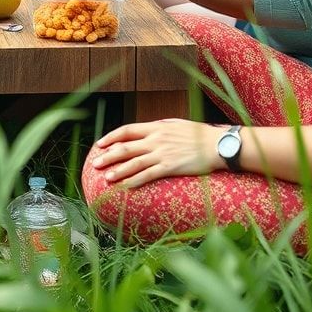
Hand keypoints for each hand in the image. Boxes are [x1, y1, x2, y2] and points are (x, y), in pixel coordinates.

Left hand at [86, 119, 222, 187]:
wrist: (216, 144)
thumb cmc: (197, 134)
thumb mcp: (174, 125)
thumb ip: (158, 129)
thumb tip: (145, 133)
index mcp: (155, 127)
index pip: (126, 130)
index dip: (111, 137)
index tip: (100, 144)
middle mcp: (155, 139)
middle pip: (125, 147)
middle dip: (108, 156)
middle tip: (95, 164)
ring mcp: (162, 153)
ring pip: (133, 163)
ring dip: (118, 171)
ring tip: (105, 178)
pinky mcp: (170, 167)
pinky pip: (148, 175)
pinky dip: (134, 180)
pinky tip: (125, 186)